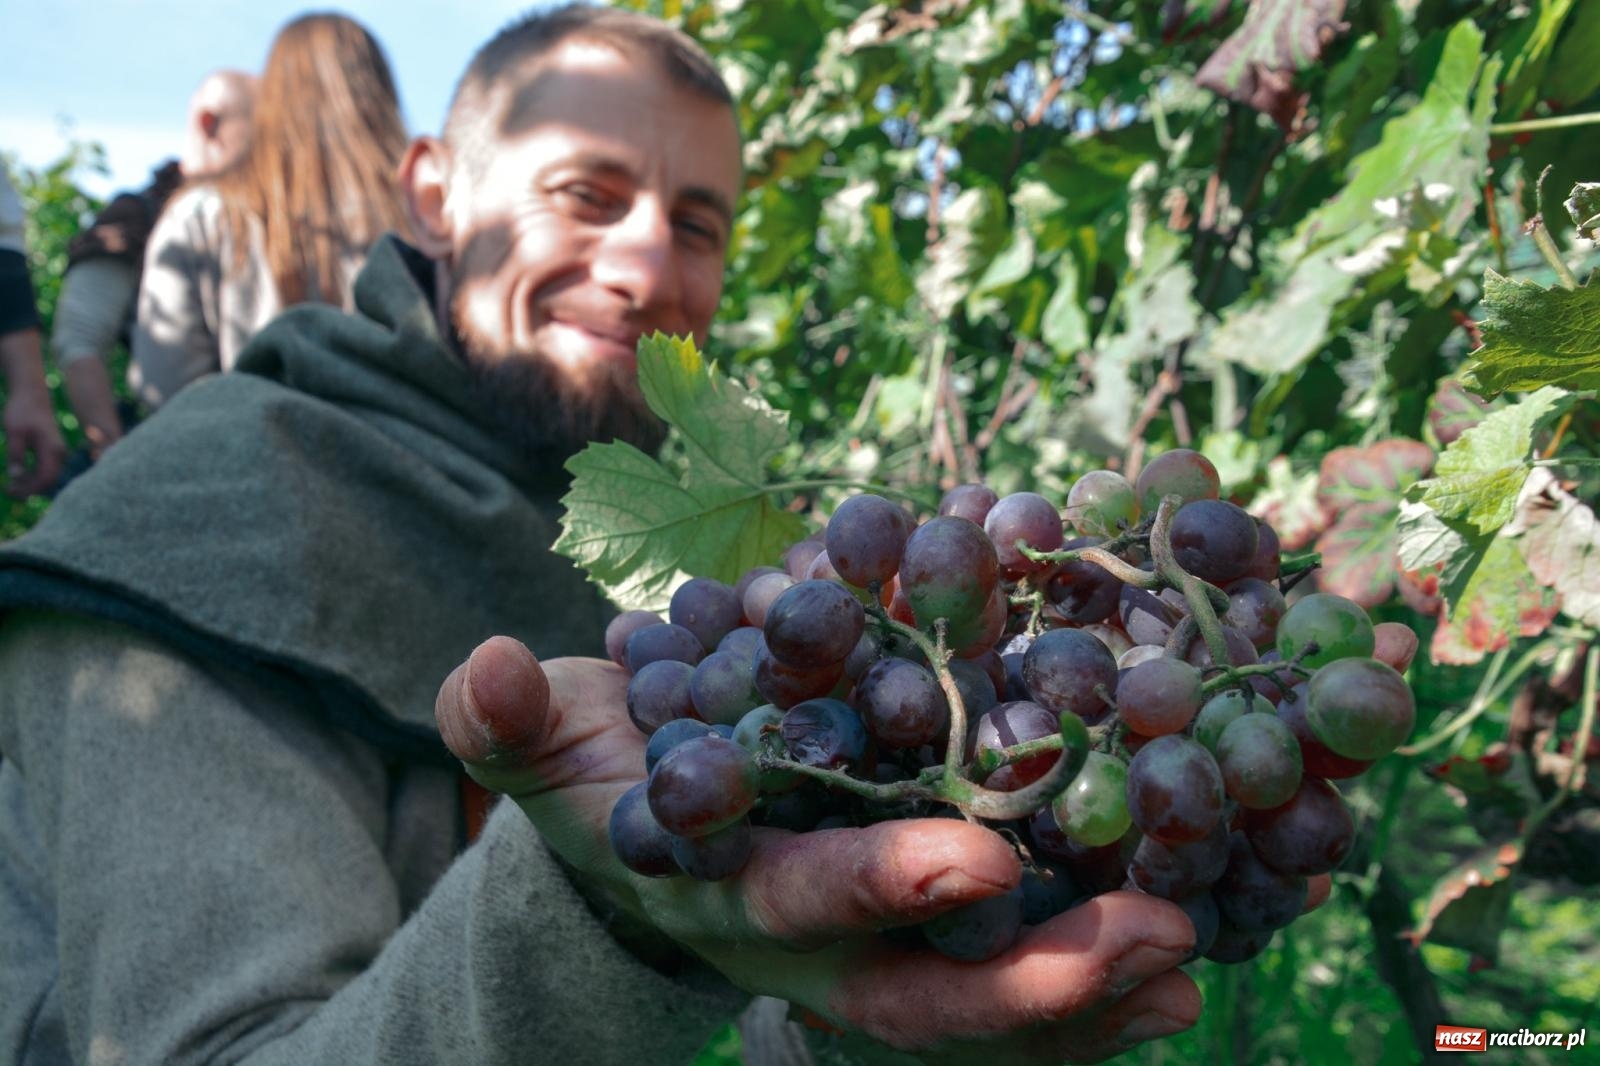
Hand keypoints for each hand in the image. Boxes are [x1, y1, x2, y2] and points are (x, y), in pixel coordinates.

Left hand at [4, 379, 66, 496]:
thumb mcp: (14, 432)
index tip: (9, 491)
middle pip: (49, 482)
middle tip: (7, 491)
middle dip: (29, 490)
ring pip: (47, 478)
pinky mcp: (52, 453)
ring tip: (10, 486)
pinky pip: (46, 471)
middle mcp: (59, 454)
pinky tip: (17, 476)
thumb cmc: (21, 411)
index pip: (46, 478)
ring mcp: (57, 454)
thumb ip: (16, 454)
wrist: (31, 395)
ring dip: (30, 485)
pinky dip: (32, 478)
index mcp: (52, 449)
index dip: (30, 489)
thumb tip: (15, 476)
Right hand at [436, 637, 1204, 1062]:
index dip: (880, 884)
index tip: (975, 855)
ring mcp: (866, 958)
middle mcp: (807, 951)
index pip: (804, 901)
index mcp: (725, 896)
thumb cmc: (597, 770)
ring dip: (1087, 994)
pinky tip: (1186, 956)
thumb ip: (506, 720)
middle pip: (920, 993)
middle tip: (1153, 939)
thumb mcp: (541, 745)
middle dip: (1031, 982)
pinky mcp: (915, 940)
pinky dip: (1089, 983)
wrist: (639, 827)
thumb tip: (486, 669)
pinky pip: (1006, 981)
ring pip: (981, 1005)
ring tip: (1188, 959)